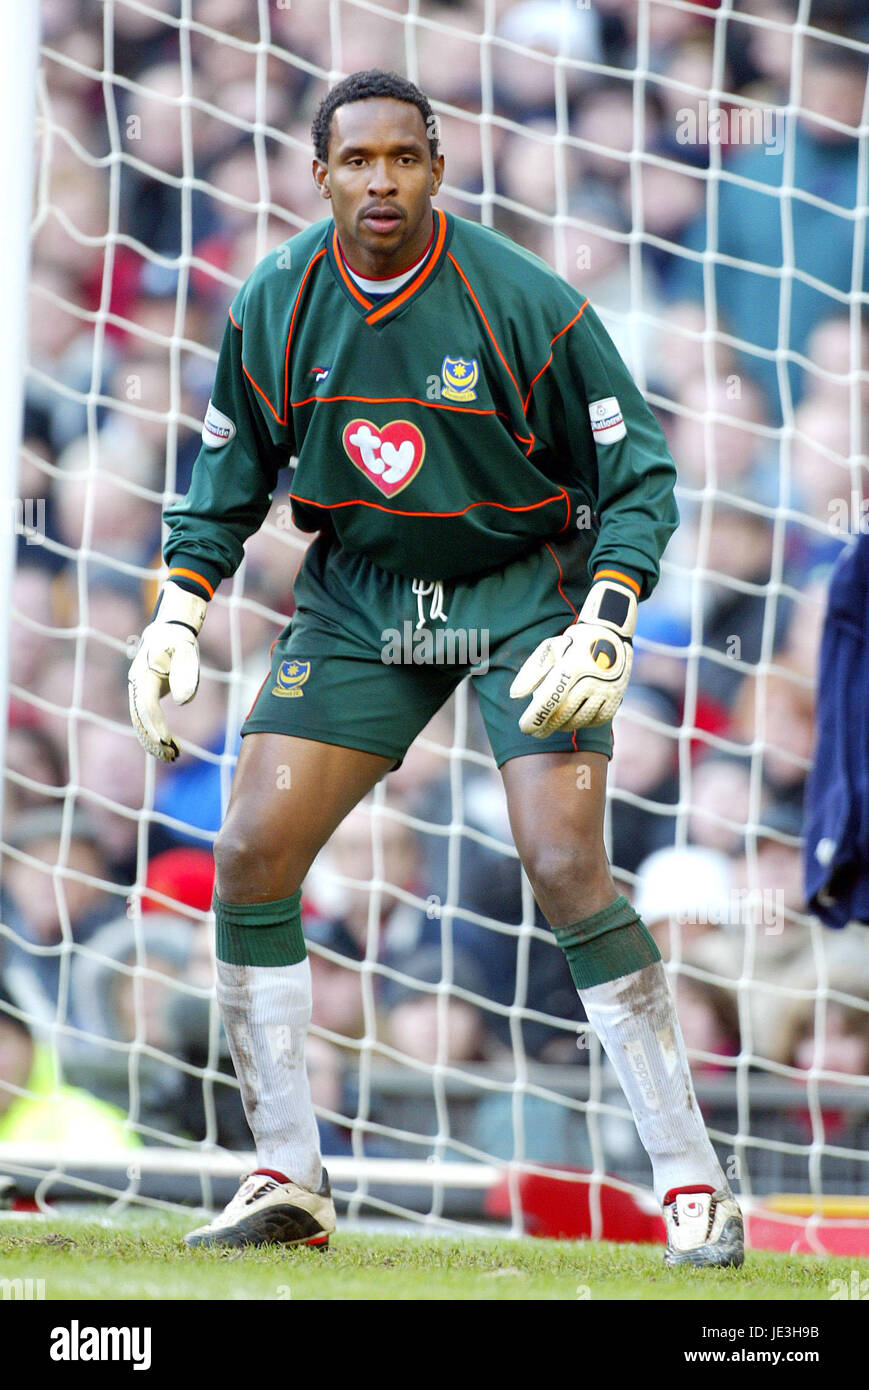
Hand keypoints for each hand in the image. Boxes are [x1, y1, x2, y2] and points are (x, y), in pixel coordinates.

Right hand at [128, 581, 206, 760]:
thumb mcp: (187, 651)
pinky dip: (155, 735)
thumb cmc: (180, 641)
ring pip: (141, 722)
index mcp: (143, 674)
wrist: (169, 631)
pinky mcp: (145, 697)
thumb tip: (181, 702)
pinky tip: (168, 749)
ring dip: (153, 742)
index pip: (147, 705)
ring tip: (171, 758)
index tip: (167, 740)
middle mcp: (136, 685)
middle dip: (154, 739)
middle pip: (140, 718)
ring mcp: (138, 692)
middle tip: (171, 756)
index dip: (155, 724)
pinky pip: (146, 720)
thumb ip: (186, 673)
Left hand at [510, 576, 636, 735]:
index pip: (550, 699)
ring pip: (581, 720)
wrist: (611, 633)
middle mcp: (591, 680)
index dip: (536, 717)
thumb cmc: (572, 643)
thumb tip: (514, 696)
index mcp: (571, 666)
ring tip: (554, 724)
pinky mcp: (617, 696)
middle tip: (536, 733)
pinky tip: (574, 720)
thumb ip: (530, 672)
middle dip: (547, 727)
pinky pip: (598, 720)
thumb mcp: (549, 649)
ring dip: (564, 726)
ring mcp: (607, 689)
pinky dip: (584, 723)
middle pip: (564, 714)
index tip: (525, 728)